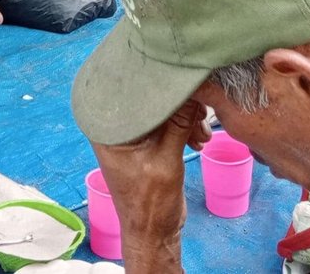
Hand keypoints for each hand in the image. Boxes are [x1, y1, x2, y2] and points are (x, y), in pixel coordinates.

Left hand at [92, 99, 210, 273]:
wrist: (154, 232)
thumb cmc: (150, 203)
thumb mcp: (166, 162)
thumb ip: (179, 125)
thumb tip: (193, 90)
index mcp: (108, 129)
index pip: (129, 91)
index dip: (155, 83)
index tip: (179, 77)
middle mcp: (117, 127)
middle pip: (149, 99)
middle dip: (177, 104)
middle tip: (200, 112)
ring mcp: (134, 134)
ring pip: (163, 110)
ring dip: (186, 117)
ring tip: (201, 133)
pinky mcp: (148, 141)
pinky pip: (169, 123)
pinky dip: (185, 126)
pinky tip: (199, 137)